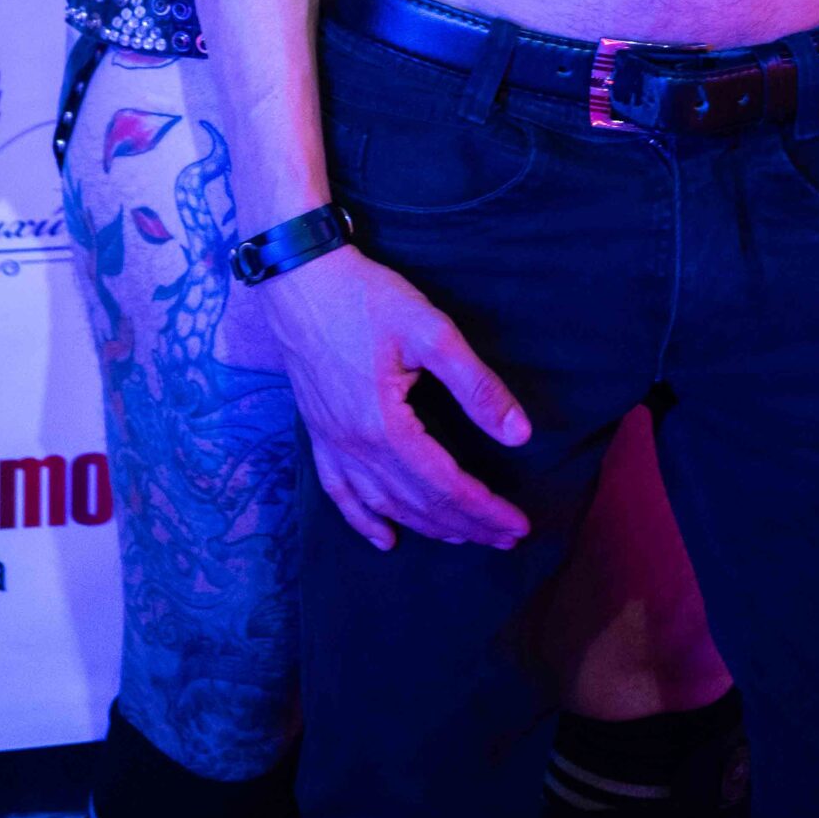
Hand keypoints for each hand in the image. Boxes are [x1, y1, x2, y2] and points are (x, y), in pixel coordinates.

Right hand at [261, 244, 531, 550]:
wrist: (298, 278)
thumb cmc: (365, 298)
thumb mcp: (430, 330)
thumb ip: (476, 386)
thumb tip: (520, 435)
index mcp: (385, 427)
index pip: (446, 486)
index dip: (486, 510)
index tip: (519, 527)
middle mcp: (355, 446)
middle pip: (418, 503)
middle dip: (466, 525)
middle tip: (505, 539)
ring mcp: (331, 442)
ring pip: (383, 504)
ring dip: (426, 527)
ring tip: (464, 537)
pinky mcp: (317, 432)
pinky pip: (338, 491)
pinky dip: (362, 520)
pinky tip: (384, 537)